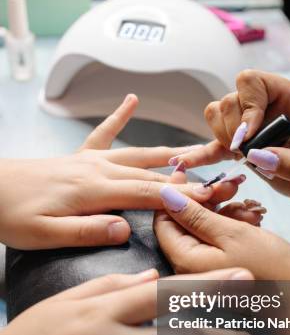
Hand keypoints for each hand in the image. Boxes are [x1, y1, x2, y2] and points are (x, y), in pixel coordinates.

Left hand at [0, 94, 239, 248]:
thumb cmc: (9, 214)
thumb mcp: (43, 234)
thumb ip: (86, 231)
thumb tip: (126, 229)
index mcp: (93, 191)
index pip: (149, 195)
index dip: (185, 196)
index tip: (215, 196)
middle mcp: (97, 170)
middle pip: (153, 173)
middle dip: (191, 175)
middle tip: (223, 172)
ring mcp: (89, 160)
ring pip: (138, 154)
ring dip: (171, 152)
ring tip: (200, 148)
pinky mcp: (78, 157)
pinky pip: (103, 134)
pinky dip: (119, 117)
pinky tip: (131, 100)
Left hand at [154, 187, 289, 279]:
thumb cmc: (270, 269)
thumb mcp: (232, 234)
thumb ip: (196, 215)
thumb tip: (165, 195)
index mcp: (185, 259)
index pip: (163, 220)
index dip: (174, 193)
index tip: (190, 172)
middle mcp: (189, 266)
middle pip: (185, 222)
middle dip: (207, 199)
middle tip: (232, 184)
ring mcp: (206, 268)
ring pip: (206, 227)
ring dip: (226, 210)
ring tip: (251, 208)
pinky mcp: (222, 267)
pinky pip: (220, 239)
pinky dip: (234, 225)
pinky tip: (253, 220)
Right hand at [171, 71, 289, 198]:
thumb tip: (255, 156)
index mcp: (287, 95)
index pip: (251, 81)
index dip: (245, 108)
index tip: (248, 139)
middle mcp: (265, 103)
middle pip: (229, 99)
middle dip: (230, 127)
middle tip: (244, 152)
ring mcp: (250, 123)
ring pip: (216, 115)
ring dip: (219, 137)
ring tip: (236, 157)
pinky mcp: (240, 145)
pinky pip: (213, 144)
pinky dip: (200, 154)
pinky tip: (182, 164)